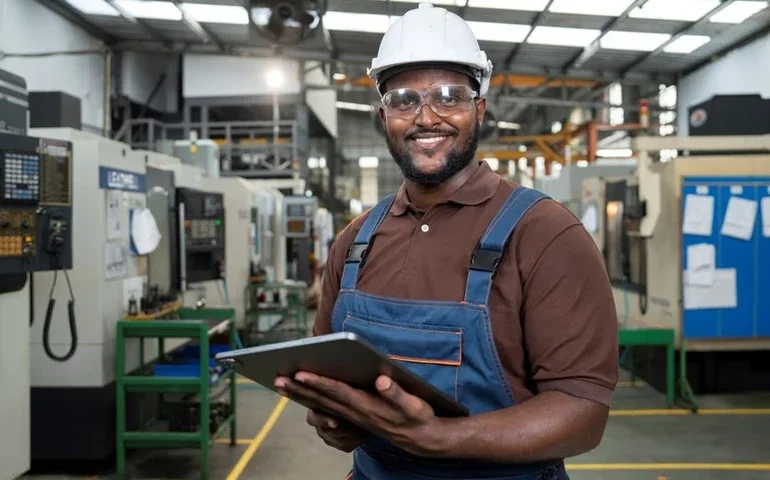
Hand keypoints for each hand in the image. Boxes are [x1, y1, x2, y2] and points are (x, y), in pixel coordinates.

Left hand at [275, 372, 448, 456]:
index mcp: (367, 406)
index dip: (319, 382)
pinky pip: (327, 407)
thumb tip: (381, 380)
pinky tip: (300, 392)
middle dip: (299, 389)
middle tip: (277, 379)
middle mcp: (355, 412)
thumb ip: (396, 393)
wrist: (420, 438)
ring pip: (321, 405)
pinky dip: (311, 400)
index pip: (338, 392)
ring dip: (300, 395)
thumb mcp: (413, 404)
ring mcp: (352, 415)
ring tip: (281, 384)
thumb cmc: (417, 417)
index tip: (301, 374)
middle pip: (322, 400)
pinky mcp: (353, 415)